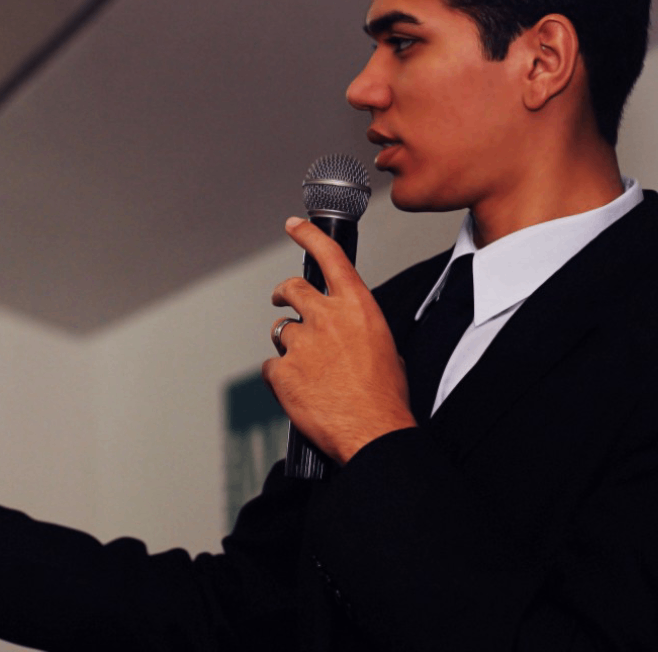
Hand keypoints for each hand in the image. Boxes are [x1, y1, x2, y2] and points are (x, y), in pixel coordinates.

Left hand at [262, 217, 416, 463]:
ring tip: (309, 370)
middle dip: (284, 292)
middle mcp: (326, 317)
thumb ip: (358, 326)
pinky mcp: (282, 370)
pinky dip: (282, 377)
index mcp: (357, 307)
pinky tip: (301, 391)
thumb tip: (345, 328)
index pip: (329, 257)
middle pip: (292, 288)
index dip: (308, 236)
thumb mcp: (384, 346)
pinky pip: (272, 365)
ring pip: (282, 331)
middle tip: (281, 298)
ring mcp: (301, 343)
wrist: (373, 432)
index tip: (293, 225)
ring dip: (290, 344)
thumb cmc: (385, 396)